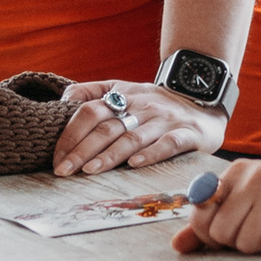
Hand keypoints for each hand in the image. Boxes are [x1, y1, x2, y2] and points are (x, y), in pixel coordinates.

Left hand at [53, 80, 227, 176]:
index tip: (56, 156)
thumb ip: (92, 93)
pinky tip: (135, 164)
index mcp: (123, 95)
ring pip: (132, 137)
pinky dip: (150, 153)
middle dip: (81, 149)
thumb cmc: (155, 104)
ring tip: (89, 171)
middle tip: (63, 170)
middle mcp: (142, 106)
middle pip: (107, 126)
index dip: (71, 133)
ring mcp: (164, 119)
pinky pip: (168, 143)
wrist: (204, 99)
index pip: (90, 110)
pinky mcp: (187, 133)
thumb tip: (61, 102)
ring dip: (109, 155)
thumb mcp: (124, 90)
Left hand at [172, 159, 260, 253]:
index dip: (212, 234)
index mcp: (237, 171)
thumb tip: (177, 246)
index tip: (237, 228)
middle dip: (241, 242)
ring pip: (246, 242)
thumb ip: (211, 225)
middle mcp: (256, 174)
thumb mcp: (249, 209)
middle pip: (221, 233)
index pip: (200, 214)